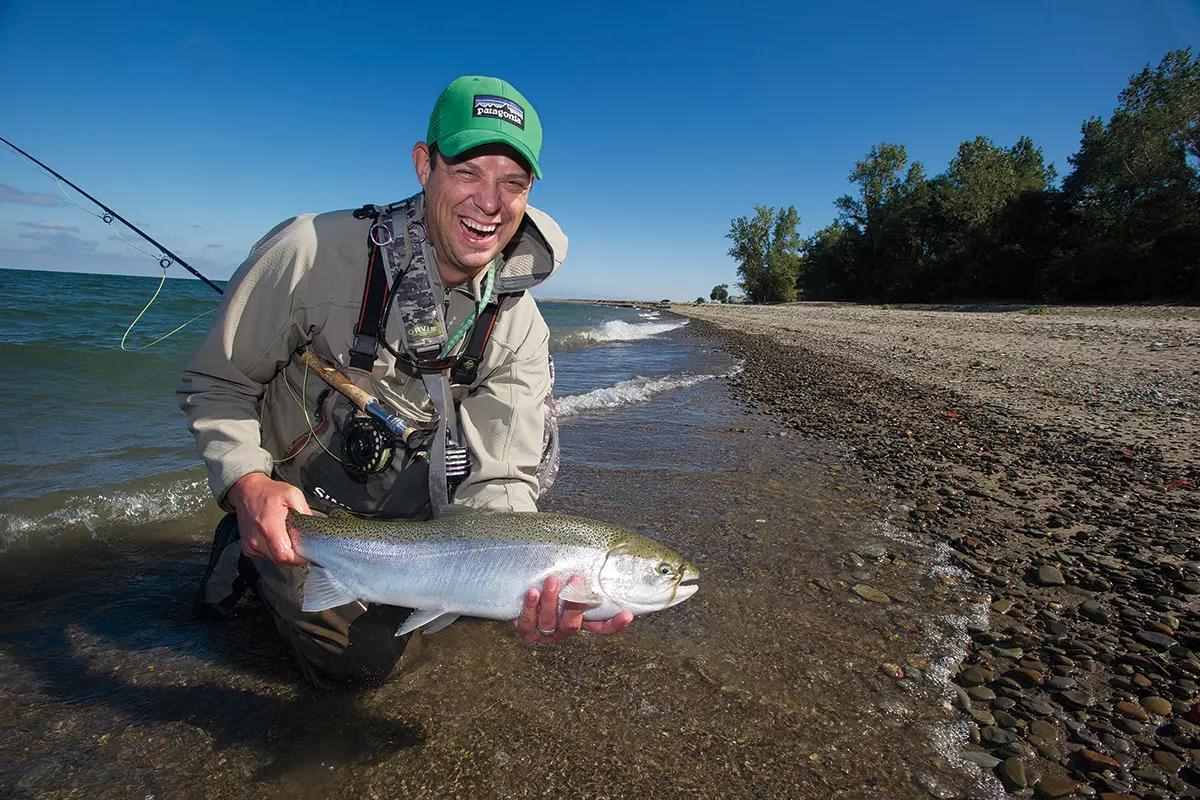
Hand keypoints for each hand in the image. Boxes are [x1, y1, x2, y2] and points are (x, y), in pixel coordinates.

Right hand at [227, 472, 311, 565]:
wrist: (247, 491)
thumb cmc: (268, 492)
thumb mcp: (293, 494)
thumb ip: (305, 511)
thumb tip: (314, 527)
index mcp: (269, 527)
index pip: (284, 556)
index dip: (299, 558)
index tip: (307, 553)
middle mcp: (256, 540)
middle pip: (280, 560)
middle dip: (293, 556)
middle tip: (300, 544)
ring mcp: (250, 545)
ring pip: (273, 559)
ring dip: (283, 552)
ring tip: (287, 537)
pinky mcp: (247, 548)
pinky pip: (265, 556)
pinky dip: (273, 550)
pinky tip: (277, 538)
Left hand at [514, 575, 633, 644]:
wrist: (517, 591)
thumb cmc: (546, 582)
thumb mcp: (564, 580)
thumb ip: (579, 577)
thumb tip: (599, 554)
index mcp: (577, 621)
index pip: (600, 627)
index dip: (614, 624)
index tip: (627, 614)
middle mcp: (562, 630)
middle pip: (572, 625)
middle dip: (574, 603)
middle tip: (576, 579)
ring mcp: (543, 633)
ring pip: (550, 622)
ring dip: (551, 600)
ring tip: (552, 581)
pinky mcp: (525, 631)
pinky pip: (527, 623)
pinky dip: (531, 608)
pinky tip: (532, 593)